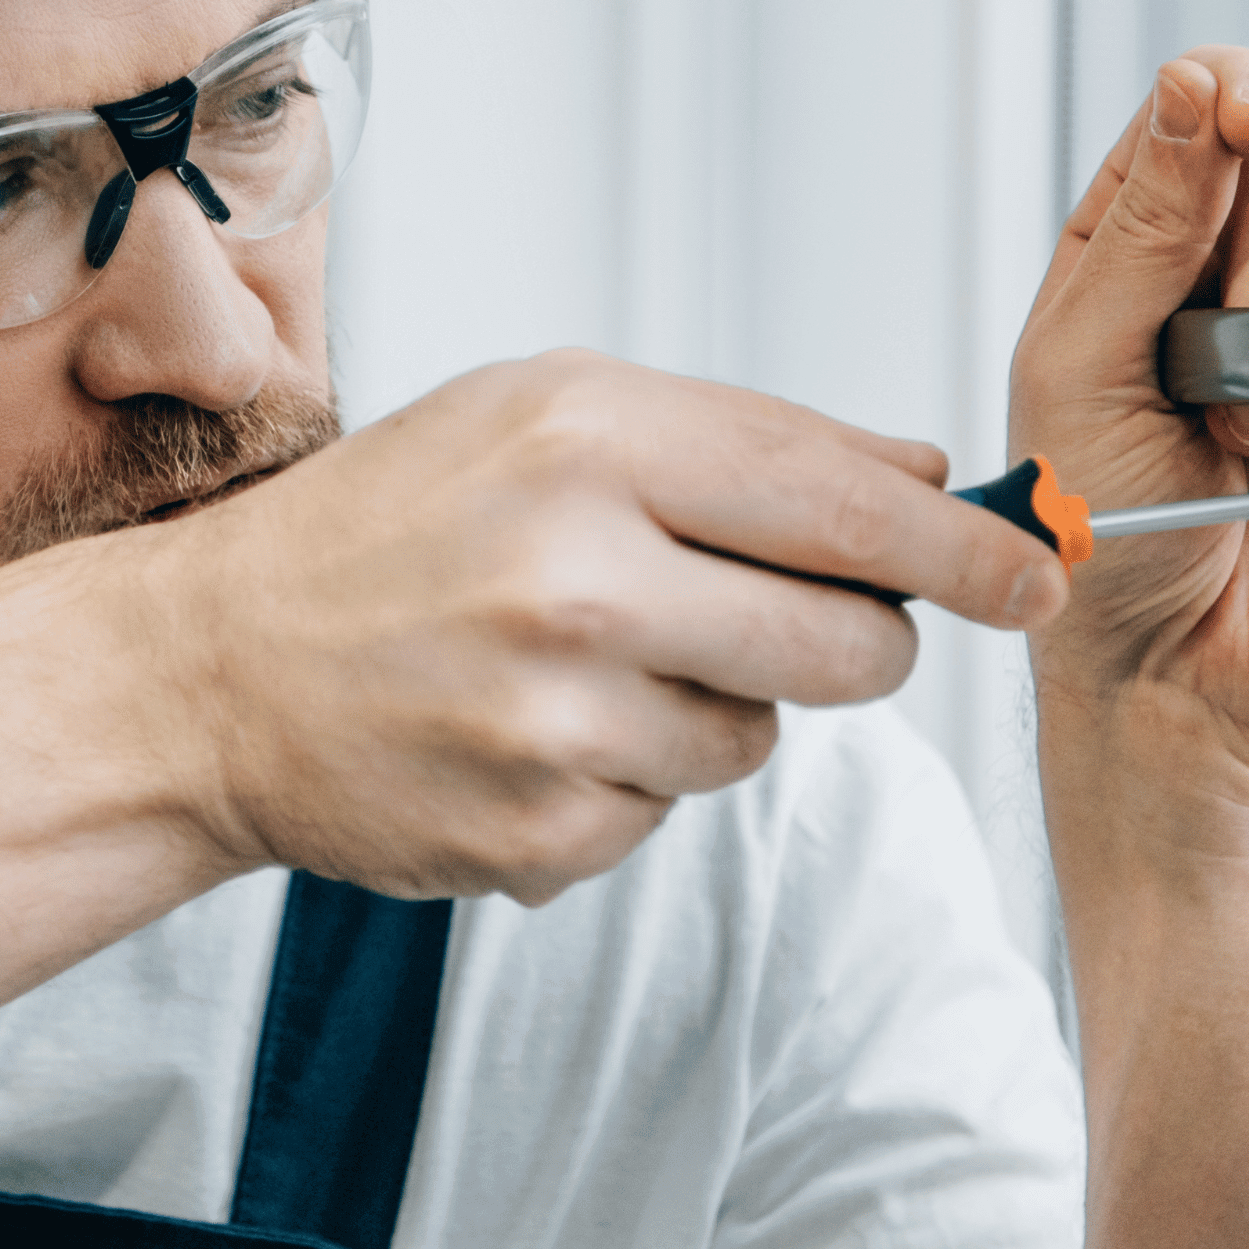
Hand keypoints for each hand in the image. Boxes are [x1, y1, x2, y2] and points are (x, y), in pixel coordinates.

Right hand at [128, 349, 1066, 903]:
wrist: (209, 666)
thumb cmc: (385, 525)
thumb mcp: (548, 415)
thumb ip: (746, 439)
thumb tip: (931, 478)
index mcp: (585, 441)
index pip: (846, 504)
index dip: (968, 549)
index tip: (1038, 571)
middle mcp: (571, 576)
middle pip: (846, 646)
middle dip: (856, 642)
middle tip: (796, 624)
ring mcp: (550, 719)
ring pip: (759, 743)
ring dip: (713, 712)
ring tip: (590, 664)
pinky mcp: (531, 832)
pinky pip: (664, 818)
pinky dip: (624, 784)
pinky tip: (528, 733)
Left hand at [1013, 47, 1248, 779]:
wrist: (1181, 680)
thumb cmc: (1101, 545)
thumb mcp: (1078, 369)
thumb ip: (1144, 226)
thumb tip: (1195, 88)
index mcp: (1134, 252)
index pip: (1196, 113)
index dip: (1226, 97)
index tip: (1237, 118)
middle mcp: (1235, 281)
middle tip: (1212, 376)